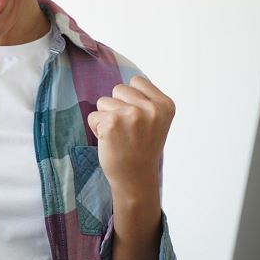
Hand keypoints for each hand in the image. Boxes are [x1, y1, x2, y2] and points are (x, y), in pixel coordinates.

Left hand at [86, 76, 175, 202]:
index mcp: (166, 105)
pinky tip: (110, 141)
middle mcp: (151, 108)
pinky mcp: (112, 122)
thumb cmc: (142, 148)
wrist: (136, 178)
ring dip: (105, 117)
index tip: (137, 119)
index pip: (137, 81)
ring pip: (103, 101)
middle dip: (117, 106)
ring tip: (118, 135)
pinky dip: (96, 128)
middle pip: (118, 88)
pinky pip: (93, 116)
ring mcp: (132, 114)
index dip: (130, 98)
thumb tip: (126, 83)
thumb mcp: (156, 120)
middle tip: (126, 129)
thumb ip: (146, 100)